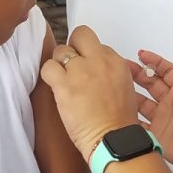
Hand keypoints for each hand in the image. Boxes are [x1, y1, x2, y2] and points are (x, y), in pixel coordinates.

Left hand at [40, 26, 142, 157]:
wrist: (112, 138)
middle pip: (81, 35)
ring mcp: (81, 71)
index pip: (98, 45)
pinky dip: (48, 75)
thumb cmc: (119, 121)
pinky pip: (48, 67)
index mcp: (116, 62)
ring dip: (60, 63)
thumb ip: (110, 71)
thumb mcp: (125, 87)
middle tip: (71, 65)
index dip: (90, 56)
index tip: (87, 68)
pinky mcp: (64, 84)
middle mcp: (99, 61)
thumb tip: (95, 68)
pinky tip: (55, 85)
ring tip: (63, 80)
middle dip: (74, 46)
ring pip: (61, 50)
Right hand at [129, 48, 172, 172]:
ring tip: (116, 85)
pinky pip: (138, 123)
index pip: (166, 71)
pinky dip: (129, 116)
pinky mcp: (155, 134)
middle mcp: (170, 102)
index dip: (154, 61)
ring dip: (130, 92)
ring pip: (141, 101)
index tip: (140, 54)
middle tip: (122, 67)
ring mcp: (161, 118)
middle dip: (138, 74)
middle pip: (151, 84)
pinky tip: (118, 109)